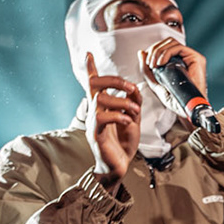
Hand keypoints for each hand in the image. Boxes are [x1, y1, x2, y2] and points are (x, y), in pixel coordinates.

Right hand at [85, 54, 140, 184]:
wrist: (117, 168)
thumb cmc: (122, 145)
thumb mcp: (133, 120)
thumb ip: (133, 104)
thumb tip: (135, 88)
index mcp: (102, 108)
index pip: (93, 85)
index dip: (90, 70)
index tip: (88, 55)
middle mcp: (94, 112)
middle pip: (95, 85)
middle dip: (114, 80)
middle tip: (130, 86)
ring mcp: (93, 123)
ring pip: (100, 99)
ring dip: (121, 101)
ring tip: (135, 110)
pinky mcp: (96, 134)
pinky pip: (102, 117)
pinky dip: (118, 115)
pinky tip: (128, 121)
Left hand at [139, 39, 209, 117]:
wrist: (186, 109)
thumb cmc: (174, 100)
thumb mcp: (155, 82)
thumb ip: (146, 69)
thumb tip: (141, 52)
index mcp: (177, 61)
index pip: (164, 46)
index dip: (153, 50)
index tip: (147, 62)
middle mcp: (185, 57)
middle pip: (167, 42)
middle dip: (154, 50)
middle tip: (150, 63)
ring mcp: (191, 57)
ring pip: (171, 42)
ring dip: (158, 51)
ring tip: (154, 65)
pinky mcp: (196, 58)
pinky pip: (178, 48)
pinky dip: (166, 53)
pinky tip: (161, 64)